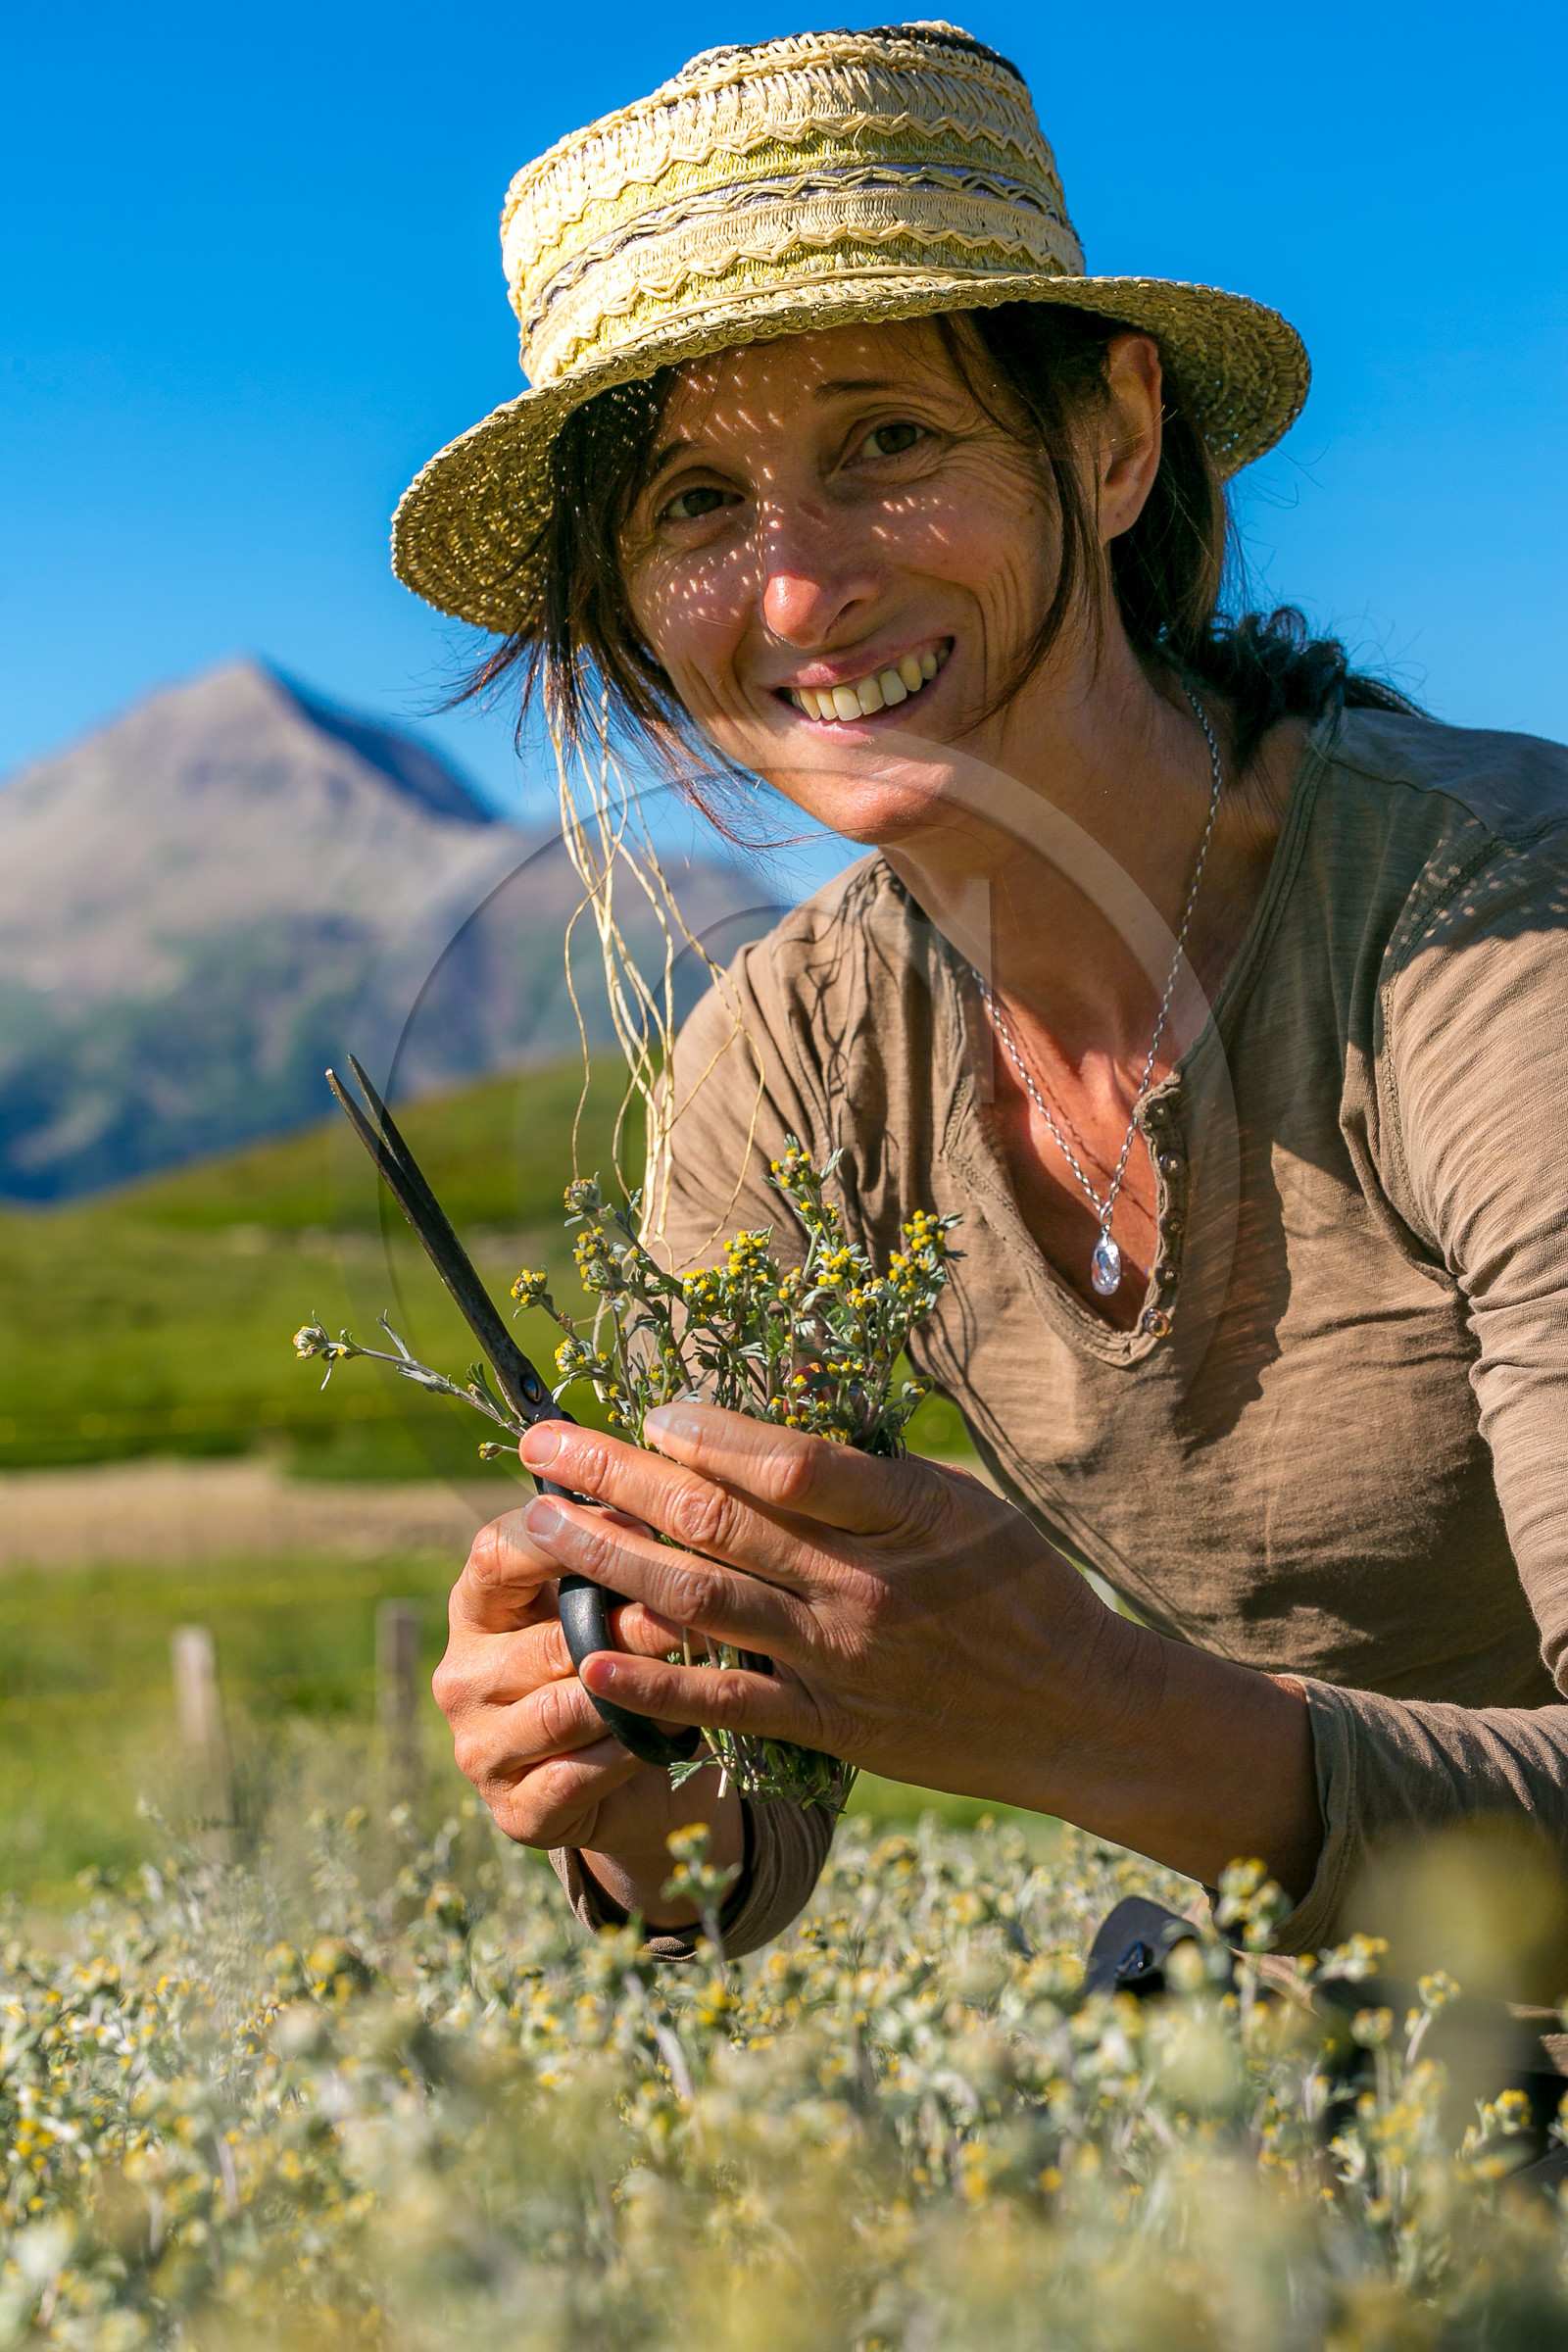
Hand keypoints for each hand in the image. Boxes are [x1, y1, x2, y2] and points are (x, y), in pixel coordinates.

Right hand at [432, 1500, 742, 1925]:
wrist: (635, 1781)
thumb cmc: (621, 1662)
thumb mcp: (608, 1601)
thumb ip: (613, 1555)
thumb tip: (655, 1500)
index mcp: (476, 1607)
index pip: (494, 1553)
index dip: (562, 1533)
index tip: (639, 1522)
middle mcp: (463, 1677)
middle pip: (547, 1640)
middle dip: (628, 1624)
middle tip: (691, 1612)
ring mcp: (481, 1749)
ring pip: (564, 1711)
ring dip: (633, 1693)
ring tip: (691, 1674)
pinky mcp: (514, 1812)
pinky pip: (578, 1775)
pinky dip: (629, 1753)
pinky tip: (669, 1736)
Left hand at [515, 1406, 1320, 1896]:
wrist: (1078, 1709)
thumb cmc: (1020, 1587)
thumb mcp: (960, 1504)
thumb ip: (866, 1477)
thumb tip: (756, 1434)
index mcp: (906, 1513)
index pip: (788, 1464)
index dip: (708, 1433)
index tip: (649, 1411)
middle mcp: (865, 1584)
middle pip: (719, 1522)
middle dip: (617, 1476)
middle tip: (543, 1443)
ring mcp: (842, 1658)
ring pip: (702, 1602)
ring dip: (608, 1560)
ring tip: (539, 1524)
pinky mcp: (833, 1726)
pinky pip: (729, 1702)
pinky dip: (655, 1685)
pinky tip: (590, 1663)